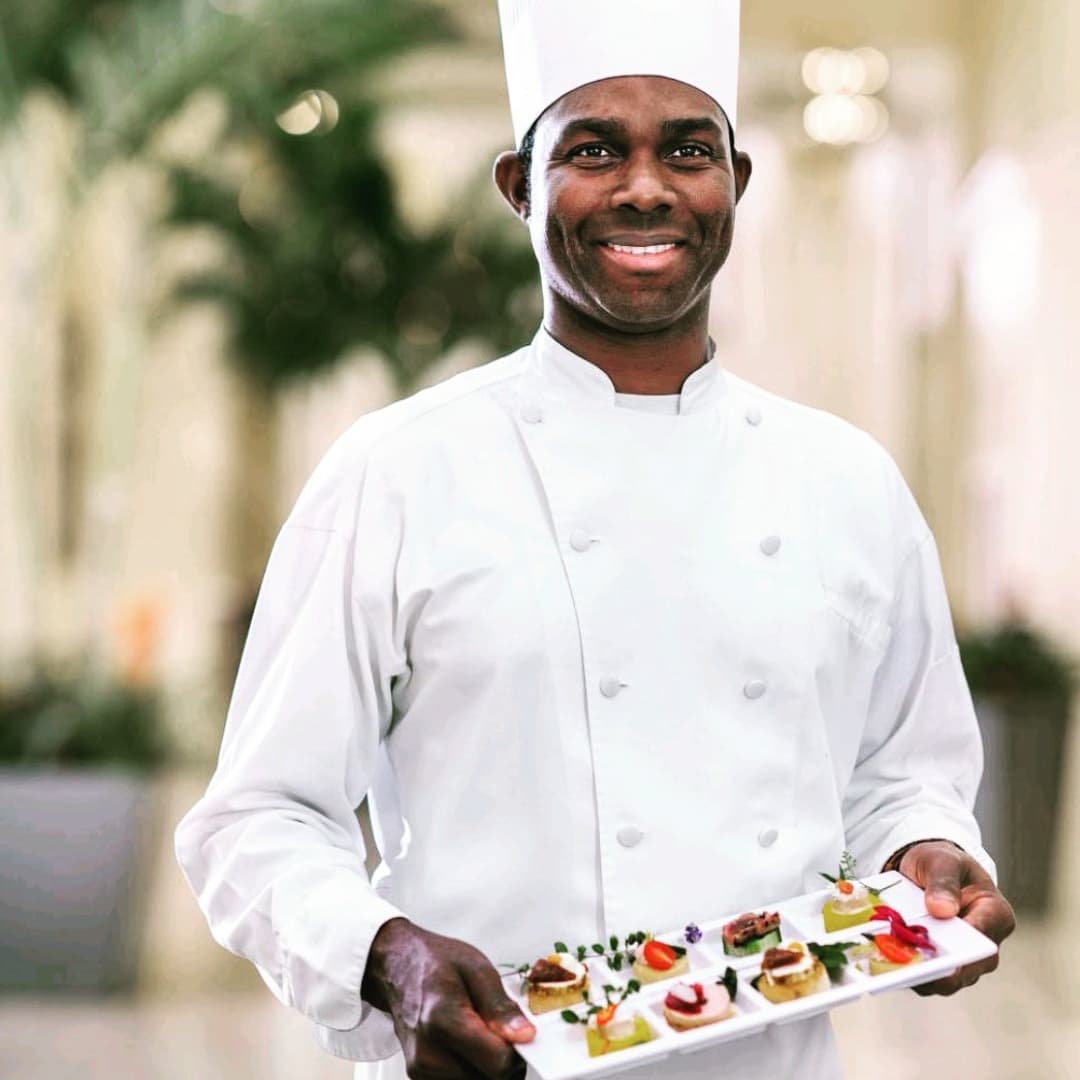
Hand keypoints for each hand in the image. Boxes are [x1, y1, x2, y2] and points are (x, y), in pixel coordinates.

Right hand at [362, 917, 535, 1078]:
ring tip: (484, 1036)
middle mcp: (427, 1053)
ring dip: (488, 1069)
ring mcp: (420, 1070)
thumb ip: (500, 1006)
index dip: (517, 1051)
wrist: (398, 967)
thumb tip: (524, 1036)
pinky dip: (472, 1071)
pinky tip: (469, 1047)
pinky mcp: (419, 1078)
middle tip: (501, 1031)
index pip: (497, 1063)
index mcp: (443, 1020)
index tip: (519, 1033)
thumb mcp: (476, 968)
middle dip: (505, 1061)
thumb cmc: (435, 962)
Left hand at [894, 840, 1015, 995]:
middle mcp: (984, 945)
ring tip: (890, 958)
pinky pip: (925, 976)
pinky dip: (907, 970)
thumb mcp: (943, 861)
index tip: (936, 953)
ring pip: (943, 979)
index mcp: (995, 915)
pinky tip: (885, 958)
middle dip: (935, 969)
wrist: (929, 870)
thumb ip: (944, 882)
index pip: (983, 941)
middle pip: (965, 970)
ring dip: (917, 972)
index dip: (962, 953)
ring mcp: (963, 959)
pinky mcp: (940, 964)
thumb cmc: (943, 863)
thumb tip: (942, 910)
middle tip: (905, 960)